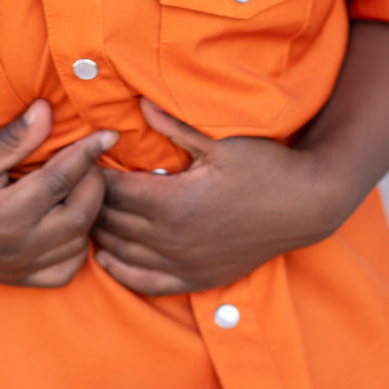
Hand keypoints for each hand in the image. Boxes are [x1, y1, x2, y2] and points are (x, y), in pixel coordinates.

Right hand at [0, 99, 116, 287]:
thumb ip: (15, 138)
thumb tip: (48, 110)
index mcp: (3, 216)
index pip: (61, 180)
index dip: (88, 153)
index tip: (108, 133)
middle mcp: (15, 248)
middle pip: (80, 217)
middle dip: (95, 184)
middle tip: (91, 160)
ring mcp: (18, 268)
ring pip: (78, 245)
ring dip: (87, 214)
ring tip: (79, 186)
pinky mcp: (18, 278)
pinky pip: (64, 270)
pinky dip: (76, 246)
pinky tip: (67, 221)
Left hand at [92, 99, 346, 295]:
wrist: (307, 204)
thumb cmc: (265, 167)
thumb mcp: (219, 142)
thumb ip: (174, 126)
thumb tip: (138, 104)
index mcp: (174, 202)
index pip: (114, 190)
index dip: (93, 174)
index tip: (85, 160)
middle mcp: (173, 239)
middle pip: (112, 221)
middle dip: (92, 201)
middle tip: (81, 184)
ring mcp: (185, 263)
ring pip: (122, 251)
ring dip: (101, 232)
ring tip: (88, 211)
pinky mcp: (198, 278)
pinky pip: (147, 283)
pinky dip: (121, 271)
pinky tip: (107, 257)